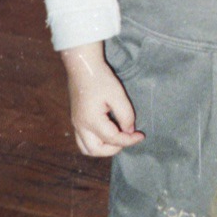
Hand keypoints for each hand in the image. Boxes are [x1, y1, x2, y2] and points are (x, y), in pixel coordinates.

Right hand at [60, 43, 143, 157]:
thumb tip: (129, 131)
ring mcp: (76, 123)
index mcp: (91, 120)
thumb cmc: (100, 78)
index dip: (129, 140)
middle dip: (114, 149)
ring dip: (103, 148)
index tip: (141, 135)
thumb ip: (125, 115)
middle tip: (127, 138)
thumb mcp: (118, 95)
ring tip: (117, 139)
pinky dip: (96, 142)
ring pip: (86, 148)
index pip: (113, 139)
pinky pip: (83, 140)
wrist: (82, 66)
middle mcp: (80, 126)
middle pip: (95, 150)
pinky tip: (107, 133)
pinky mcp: (76, 120)